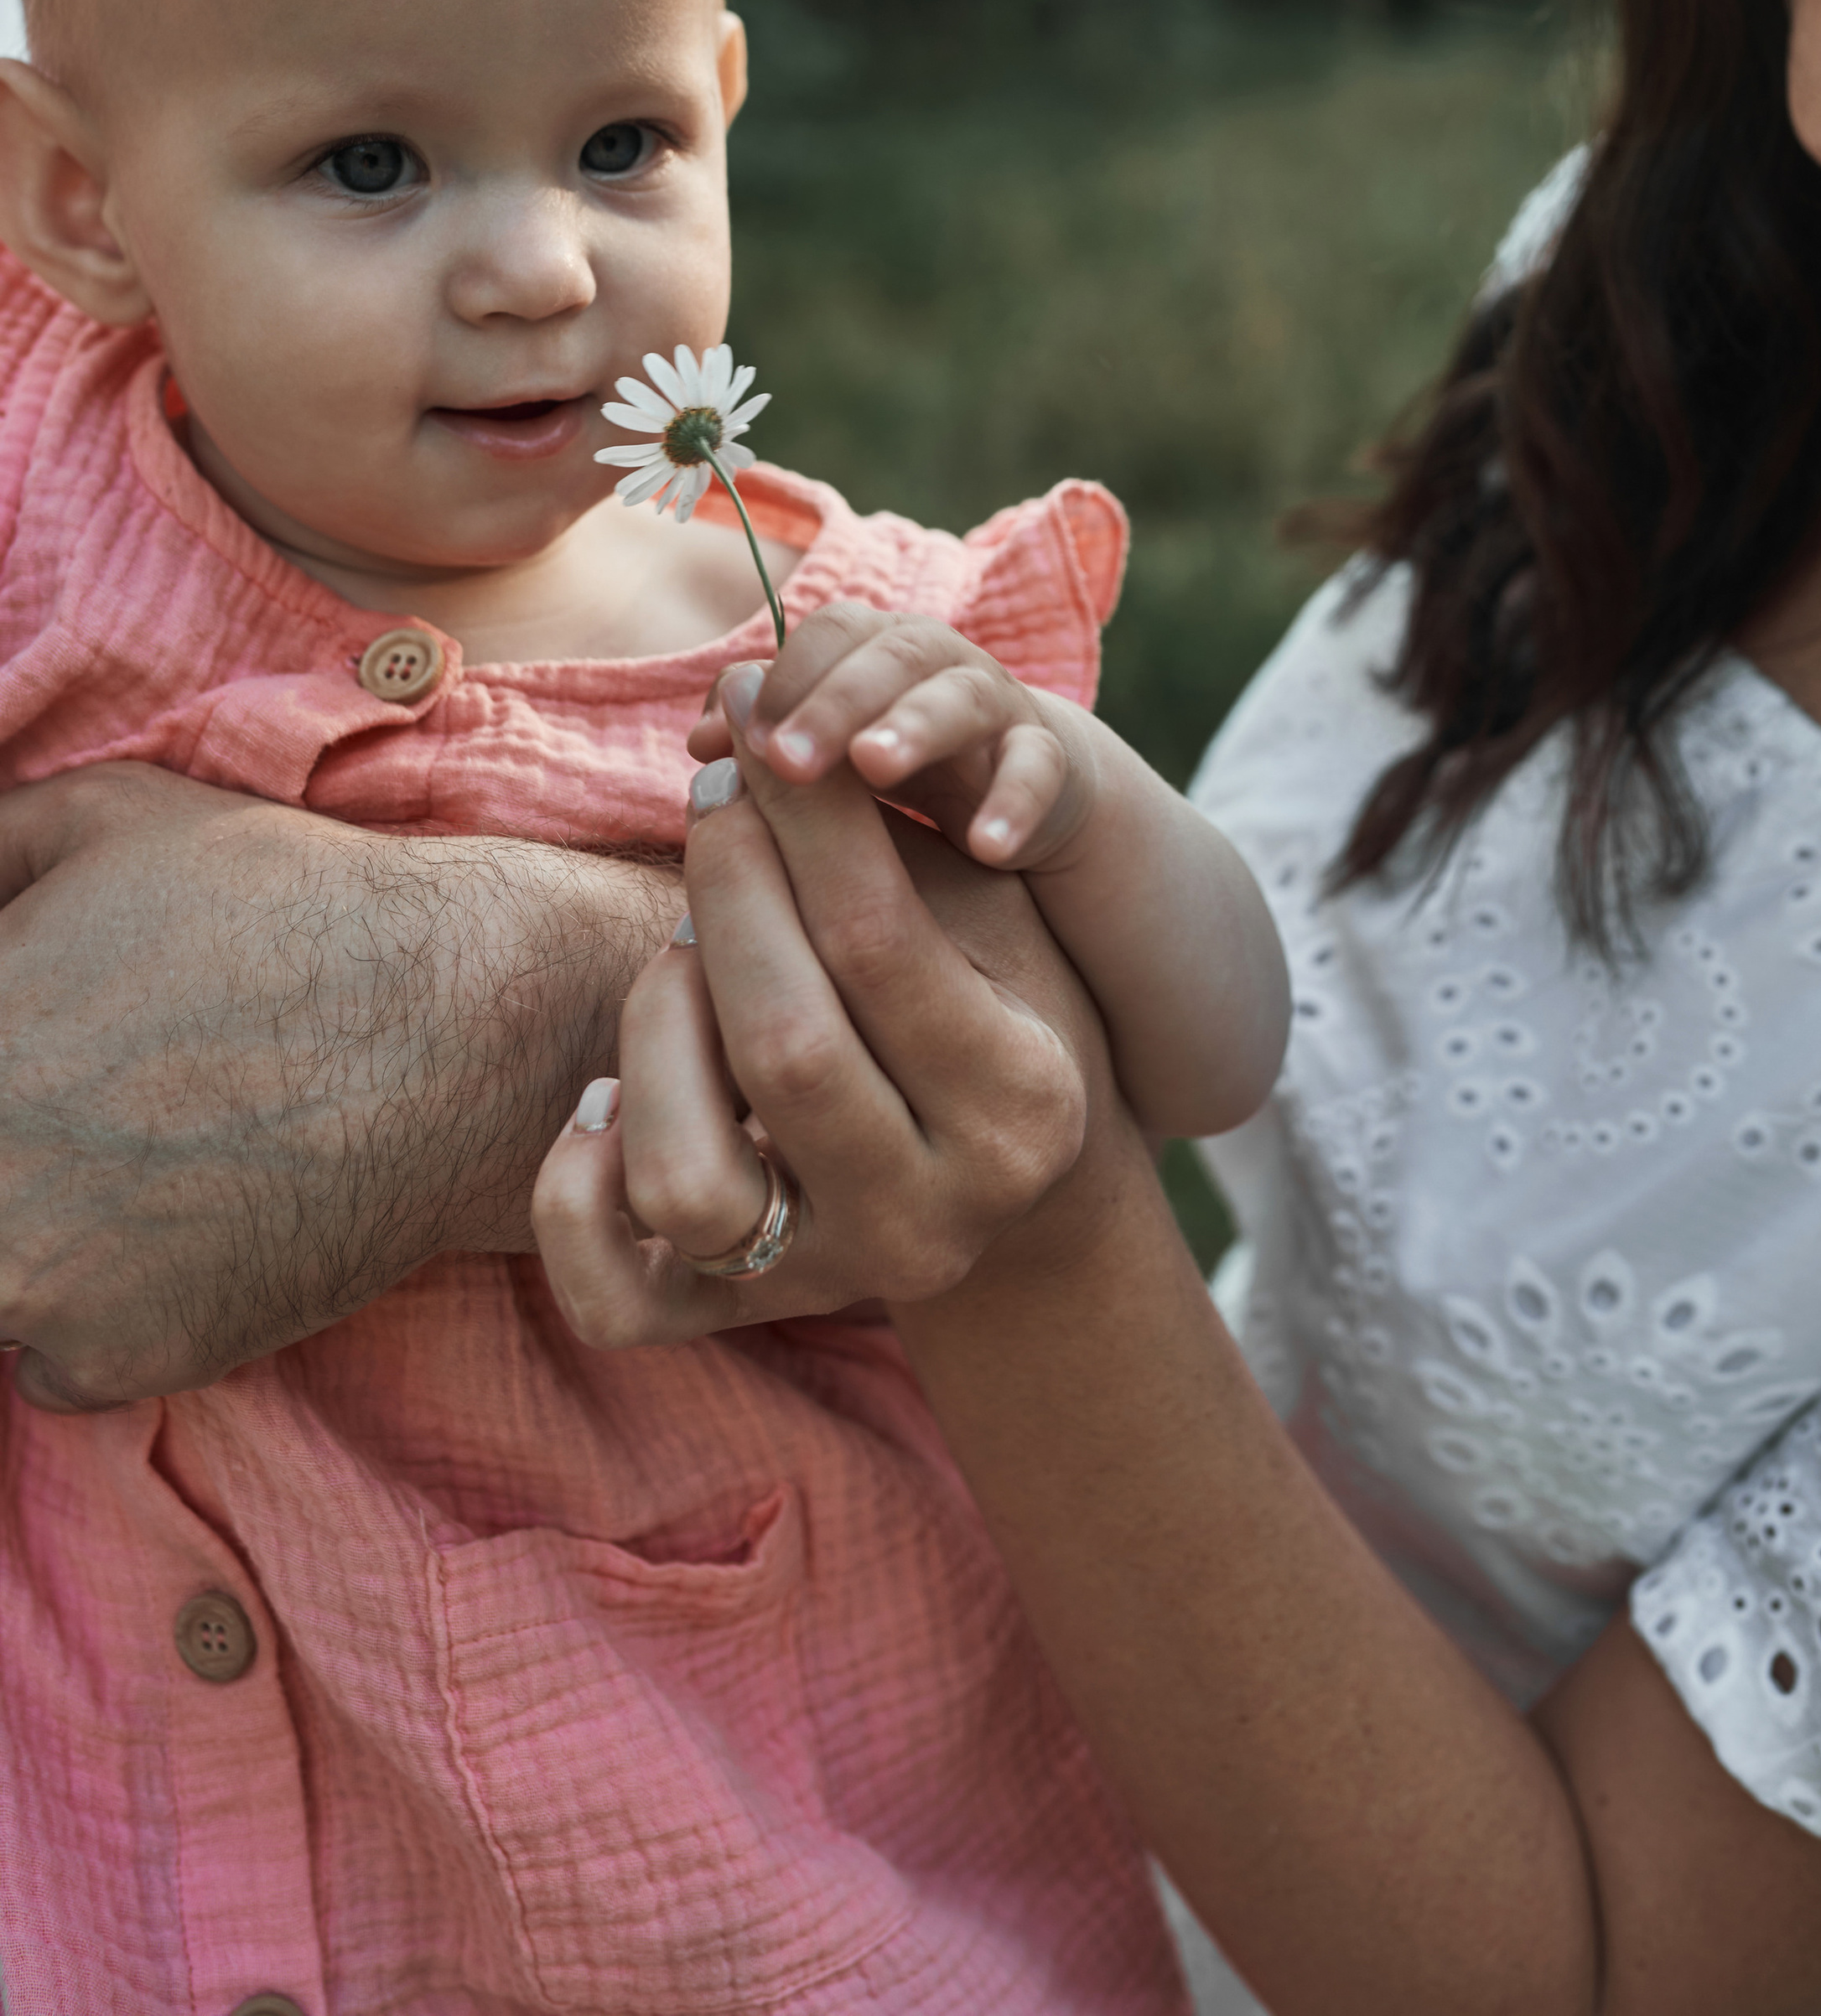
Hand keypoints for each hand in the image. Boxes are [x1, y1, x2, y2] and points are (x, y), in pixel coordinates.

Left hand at [0, 762, 671, 1408]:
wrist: (454, 1030)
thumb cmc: (280, 906)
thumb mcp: (97, 818)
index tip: (28, 1071)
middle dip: (12, 1154)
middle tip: (86, 1120)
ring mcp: (18, 1287)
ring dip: (23, 1235)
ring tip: (127, 1159)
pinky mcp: (107, 1365)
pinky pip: (48, 1354)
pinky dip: (90, 1308)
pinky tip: (182, 1221)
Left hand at [533, 719, 1127, 1347]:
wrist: (995, 1186)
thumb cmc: (984, 1000)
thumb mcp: (982, 915)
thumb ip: (889, 835)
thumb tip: (749, 717)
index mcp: (1024, 1111)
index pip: (878, 941)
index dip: (797, 815)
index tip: (751, 718)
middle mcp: (933, 1221)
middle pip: (783, 1047)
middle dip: (727, 893)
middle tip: (714, 805)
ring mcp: (827, 1282)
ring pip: (686, 1179)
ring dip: (658, 1031)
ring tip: (682, 955)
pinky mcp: (730, 1325)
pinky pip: (611, 1297)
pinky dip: (573, 1192)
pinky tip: (604, 1098)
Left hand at [687, 600, 1095, 869]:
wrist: (1021, 790)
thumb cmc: (903, 768)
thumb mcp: (834, 755)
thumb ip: (770, 741)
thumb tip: (701, 745)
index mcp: (879, 652)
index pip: (830, 633)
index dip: (785, 678)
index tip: (736, 743)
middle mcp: (939, 665)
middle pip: (890, 654)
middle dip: (834, 701)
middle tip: (786, 760)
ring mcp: (999, 708)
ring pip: (962, 697)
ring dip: (914, 725)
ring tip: (871, 765)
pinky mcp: (1050, 763)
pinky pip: (1039, 770)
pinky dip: (1014, 803)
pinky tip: (986, 847)